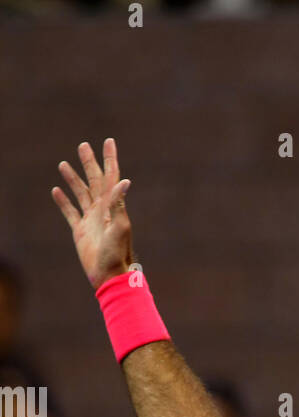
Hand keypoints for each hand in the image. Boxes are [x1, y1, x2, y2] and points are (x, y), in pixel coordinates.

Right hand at [51, 137, 133, 288]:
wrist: (109, 274)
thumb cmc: (117, 252)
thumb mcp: (120, 226)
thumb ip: (119, 203)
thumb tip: (124, 181)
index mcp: (113, 206)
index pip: (111, 177)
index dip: (110, 159)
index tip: (109, 141)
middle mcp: (102, 209)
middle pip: (94, 180)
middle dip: (89, 163)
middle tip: (83, 145)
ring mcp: (90, 219)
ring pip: (80, 193)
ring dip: (73, 179)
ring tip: (63, 164)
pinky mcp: (80, 231)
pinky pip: (70, 212)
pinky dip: (63, 201)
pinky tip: (56, 191)